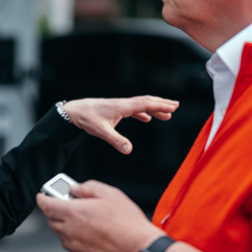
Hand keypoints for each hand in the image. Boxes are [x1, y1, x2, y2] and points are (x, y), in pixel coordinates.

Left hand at [36, 180, 161, 251]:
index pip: (46, 205)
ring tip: (89, 223)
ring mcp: (76, 248)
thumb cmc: (128, 224)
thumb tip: (75, 188)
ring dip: (68, 228)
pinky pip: (74, 249)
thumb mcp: (110, 194)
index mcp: (73, 213)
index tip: (42, 196)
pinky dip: (79, 241)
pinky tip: (95, 237)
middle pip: (52, 221)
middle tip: (72, 207)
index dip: (43, 198)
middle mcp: (70, 232)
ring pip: (63, 236)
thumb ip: (87, 188)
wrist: (141, 251)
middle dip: (58, 212)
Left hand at [62, 96, 178, 153]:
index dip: (160, 106)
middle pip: (146, 101)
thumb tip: (128, 150)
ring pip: (141, 105)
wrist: (75, 111)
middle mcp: (123, 104)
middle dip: (162, 104)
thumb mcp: (102, 131)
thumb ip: (116, 141)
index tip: (173, 107)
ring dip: (154, 108)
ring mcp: (120, 106)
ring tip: (167, 114)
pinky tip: (147, 119)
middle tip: (176, 106)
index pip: (145, 104)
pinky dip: (143, 113)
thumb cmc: (87, 119)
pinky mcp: (115, 110)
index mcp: (123, 107)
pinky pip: (133, 109)